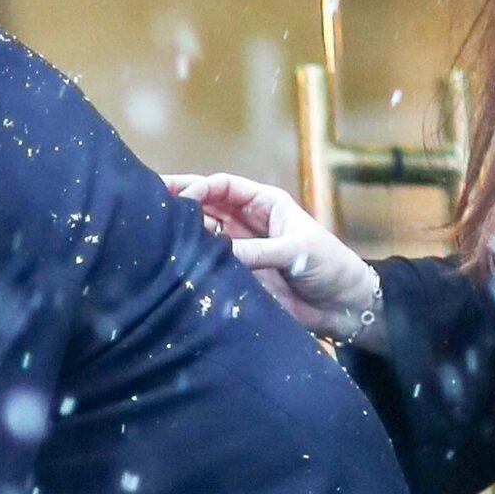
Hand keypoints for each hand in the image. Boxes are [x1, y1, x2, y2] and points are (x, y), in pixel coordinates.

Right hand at [168, 172, 381, 341]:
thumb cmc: (330, 267)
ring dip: (184, 232)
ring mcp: (242, 249)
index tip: (180, 198)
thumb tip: (220, 250)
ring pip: (204, 234)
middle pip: (207, 206)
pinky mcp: (240, 275)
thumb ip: (259, 250)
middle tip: (149, 200)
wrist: (345, 306)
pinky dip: (194, 261)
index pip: (224, 186)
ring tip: (157, 233)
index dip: (200, 188)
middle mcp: (249, 223)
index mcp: (265, 204)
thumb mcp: (297, 251)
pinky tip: (174, 261)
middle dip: (181, 202)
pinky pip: (211, 264)